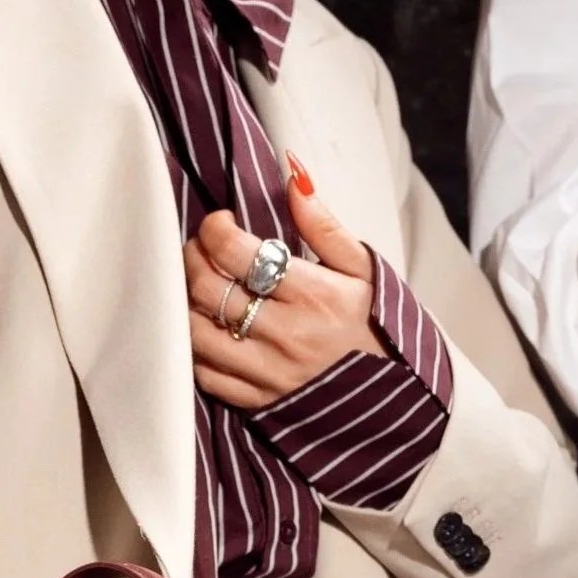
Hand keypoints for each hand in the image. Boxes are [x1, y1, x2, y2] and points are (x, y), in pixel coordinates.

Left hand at [184, 155, 387, 409]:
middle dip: (192, 259)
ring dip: (186, 304)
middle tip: (199, 250)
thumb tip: (293, 175)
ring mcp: (267, 373)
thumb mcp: (362, 269)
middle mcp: (285, 335)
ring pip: (196, 334)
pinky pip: (204, 375)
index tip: (219, 223)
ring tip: (198, 288)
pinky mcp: (255, 403)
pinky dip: (195, 349)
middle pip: (207, 290)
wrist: (391, 400)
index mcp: (312, 294)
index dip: (214, 230)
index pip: (237, 253)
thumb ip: (323, 224)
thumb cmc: (372, 326)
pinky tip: (205, 330)